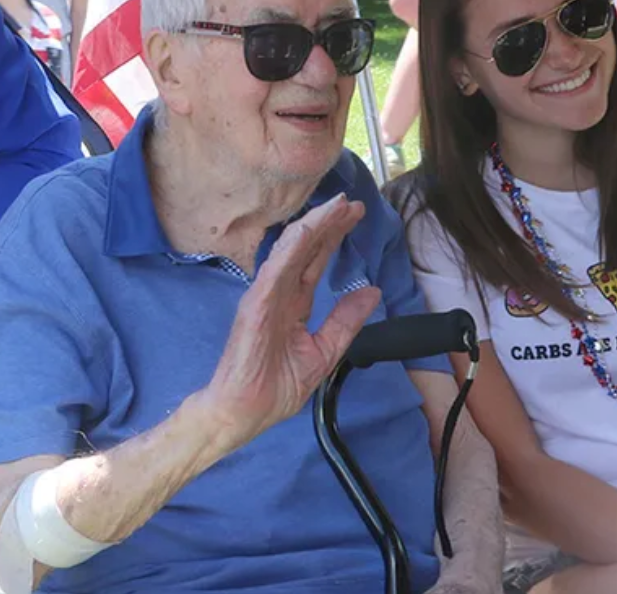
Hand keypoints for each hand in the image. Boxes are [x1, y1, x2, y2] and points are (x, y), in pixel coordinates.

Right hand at [199, 195, 379, 449]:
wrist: (244, 413)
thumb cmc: (274, 387)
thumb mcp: (322, 352)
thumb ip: (345, 322)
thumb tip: (371, 291)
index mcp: (294, 304)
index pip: (316, 261)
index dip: (334, 237)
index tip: (355, 215)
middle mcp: (279, 293)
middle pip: (307, 250)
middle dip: (329, 224)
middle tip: (352, 202)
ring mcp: (265, 296)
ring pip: (292, 252)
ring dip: (313, 227)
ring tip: (335, 207)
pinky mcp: (255, 306)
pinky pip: (275, 272)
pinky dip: (289, 250)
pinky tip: (305, 231)